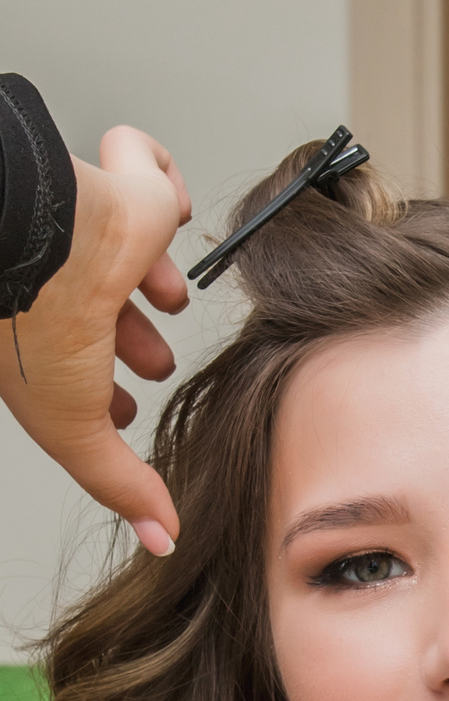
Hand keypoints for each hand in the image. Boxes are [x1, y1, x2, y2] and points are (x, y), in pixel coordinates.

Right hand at [0, 126, 192, 551]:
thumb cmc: (34, 320)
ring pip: (123, 247)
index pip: (79, 367)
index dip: (109, 390)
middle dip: (133, 337)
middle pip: (102, 311)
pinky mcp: (112, 181)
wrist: (28, 232)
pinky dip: (153, 173)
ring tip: (169, 290)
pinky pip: (138, 163)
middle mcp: (62, 283)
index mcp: (44, 334)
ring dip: (151, 271)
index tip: (128, 405)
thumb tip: (160, 537)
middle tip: (157, 359)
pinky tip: (168, 194)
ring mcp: (84, 230)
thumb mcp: (78, 424)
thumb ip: (117, 483)